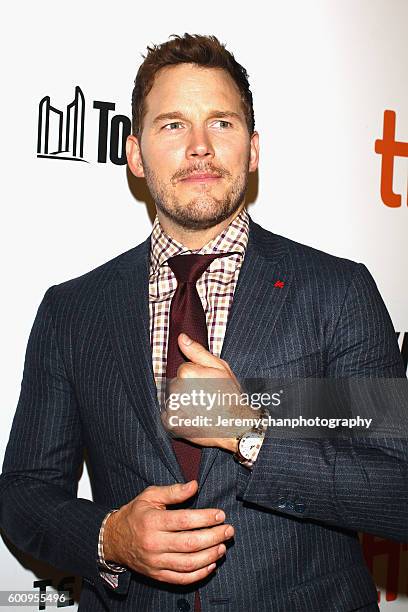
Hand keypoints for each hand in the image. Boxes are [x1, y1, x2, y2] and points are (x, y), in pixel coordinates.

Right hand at [103, 480, 233, 584]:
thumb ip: (173, 491)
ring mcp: (155, 562)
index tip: (220, 514)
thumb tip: (194, 485)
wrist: (113, 540)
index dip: (206, 518)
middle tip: (228, 530)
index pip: (184, 521)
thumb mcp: (150, 496)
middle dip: (214, 537)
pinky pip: (181, 579)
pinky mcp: (157, 575)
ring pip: (189, 564)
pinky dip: (199, 574)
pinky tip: (211, 564)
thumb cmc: (135, 514)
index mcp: (152, 521)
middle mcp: (154, 543)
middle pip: (190, 543)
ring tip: (223, 546)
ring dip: (210, 556)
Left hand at [162, 333, 256, 451]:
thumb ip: (197, 351)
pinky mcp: (171, 424)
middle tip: (205, 398)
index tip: (208, 385)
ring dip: (182, 403)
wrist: (236, 425)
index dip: (197, 377)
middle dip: (187, 389)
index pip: (183, 370)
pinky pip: (168, 415)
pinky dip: (178, 417)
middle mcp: (176, 390)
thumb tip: (181, 338)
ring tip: (200, 409)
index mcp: (187, 372)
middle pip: (175, 384)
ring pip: (172, 399)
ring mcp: (173, 408)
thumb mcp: (219, 367)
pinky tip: (193, 418)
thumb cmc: (230, 395)